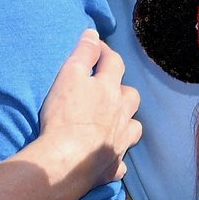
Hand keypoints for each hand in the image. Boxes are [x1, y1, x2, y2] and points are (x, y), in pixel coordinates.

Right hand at [27, 31, 142, 199]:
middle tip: (108, 90)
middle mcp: (120, 114)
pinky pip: (120, 162)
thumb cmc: (65, 116)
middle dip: (122, 90)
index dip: (105, 52)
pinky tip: (107, 158)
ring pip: (133, 127)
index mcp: (109, 89)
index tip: (96, 48)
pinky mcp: (112, 166)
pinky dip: (115, 158)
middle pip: (131, 96)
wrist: (67, 161)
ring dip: (127, 122)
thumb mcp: (69, 76)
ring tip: (115, 122)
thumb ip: (83, 54)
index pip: (113, 63)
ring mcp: (119, 141)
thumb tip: (93, 34)